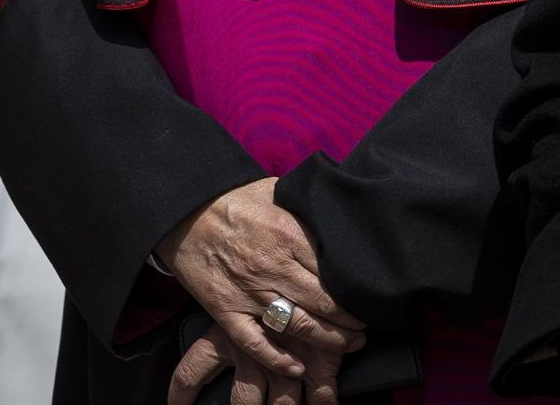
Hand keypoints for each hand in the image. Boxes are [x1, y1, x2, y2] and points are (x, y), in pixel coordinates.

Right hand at [155, 181, 363, 390]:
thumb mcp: (279, 192)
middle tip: (368, 327)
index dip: (356, 287)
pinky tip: (299, 367)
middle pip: (322, 302)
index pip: (334, 269)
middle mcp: (272, 265)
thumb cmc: (237, 199)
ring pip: (296, 324)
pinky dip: (277, 358)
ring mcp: (248, 291)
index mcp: (288, 233)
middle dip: (350, 320)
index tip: (371, 295)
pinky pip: (255, 342)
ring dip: (327, 340)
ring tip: (348, 345)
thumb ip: (307, 211)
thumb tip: (340, 215)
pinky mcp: (225, 310)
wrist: (187, 211)